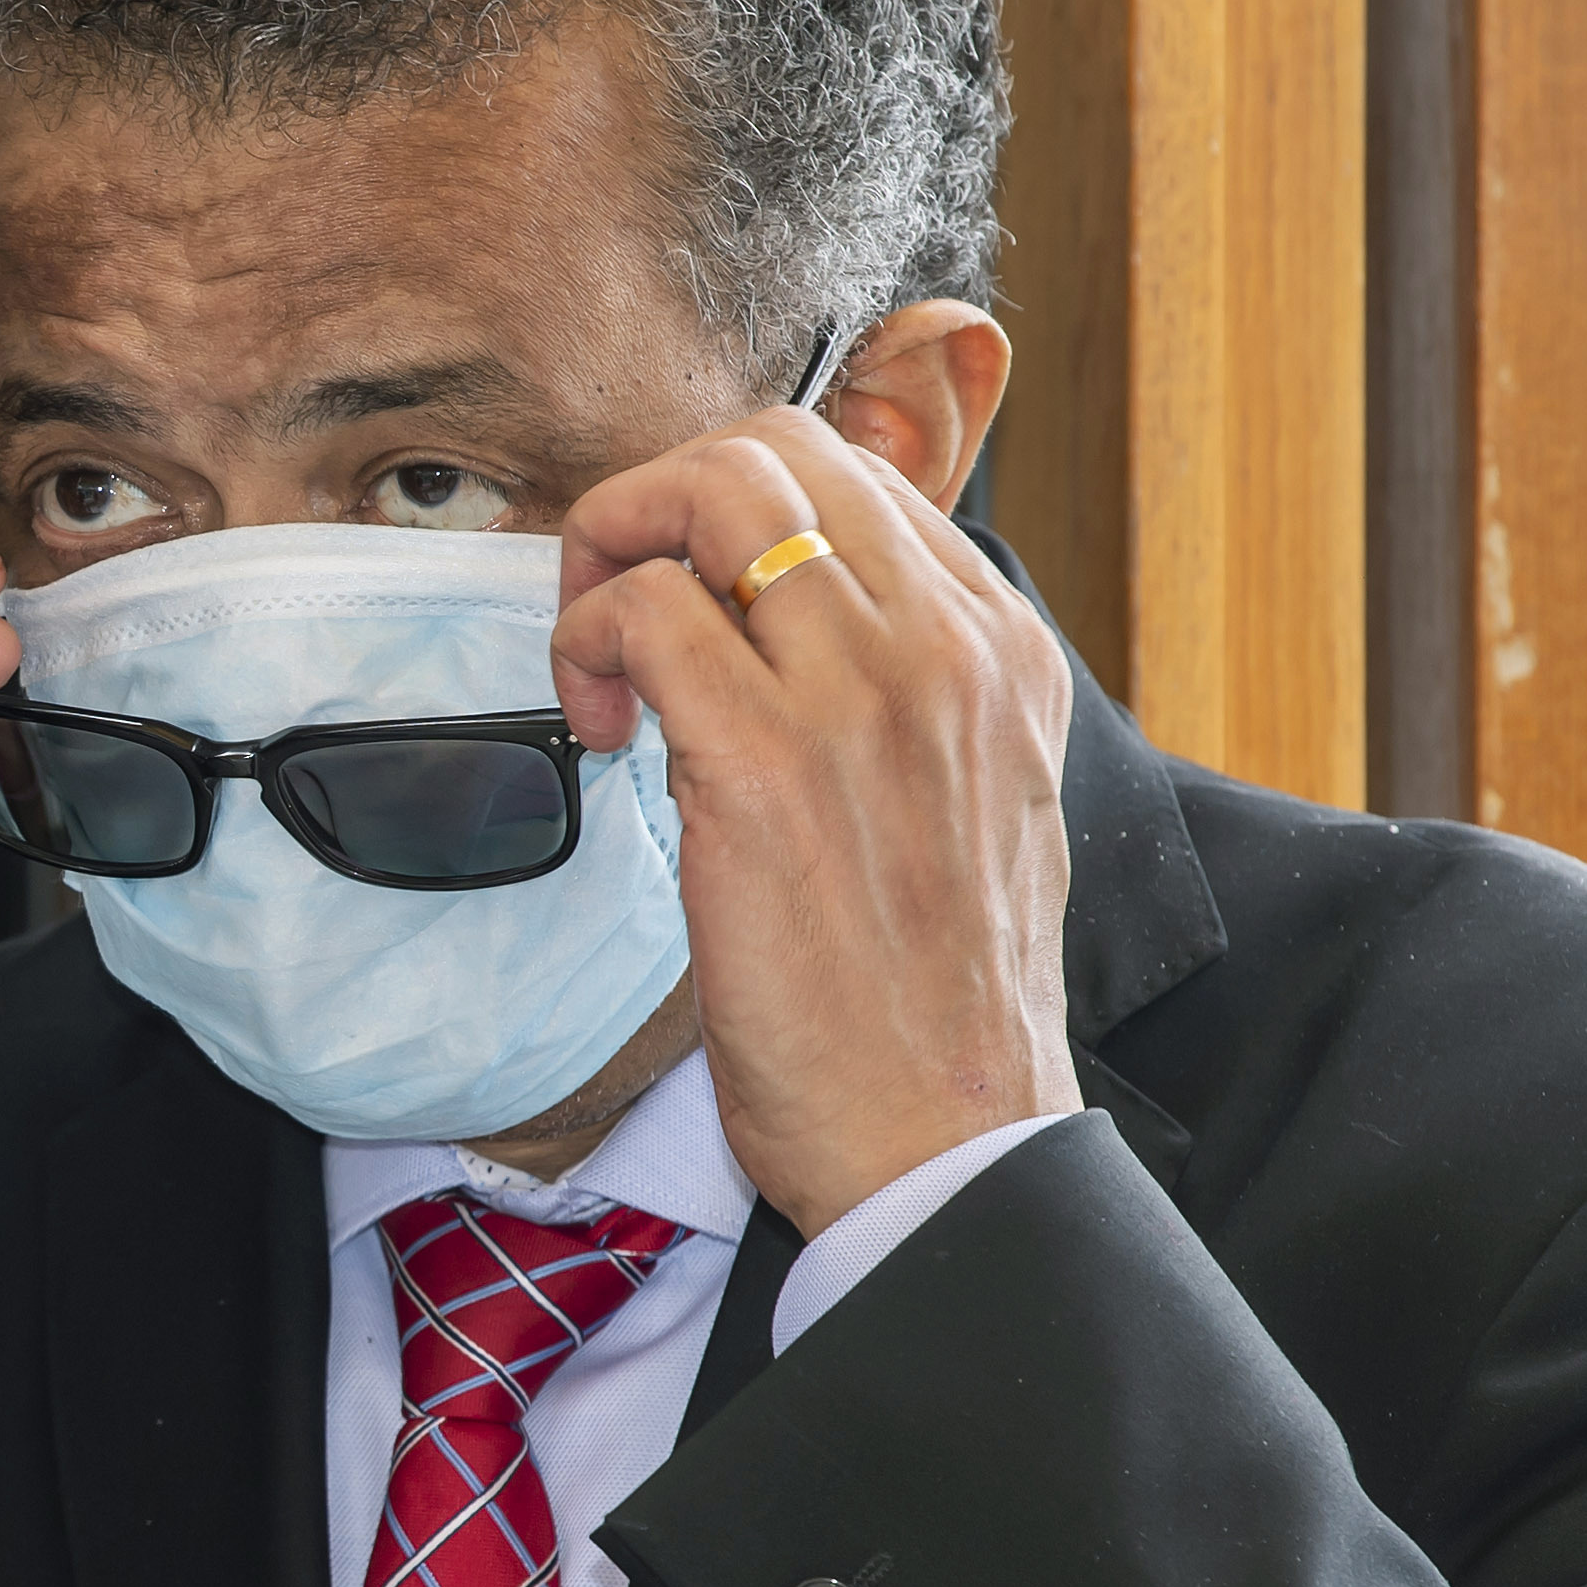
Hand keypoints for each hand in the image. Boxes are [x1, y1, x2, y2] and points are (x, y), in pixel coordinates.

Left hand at [549, 411, 1076, 1236]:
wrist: (946, 1138)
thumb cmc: (931, 1007)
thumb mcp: (972, 809)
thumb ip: (908, 704)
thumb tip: (791, 635)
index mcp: (999, 652)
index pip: (852, 475)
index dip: (732, 512)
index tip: (688, 597)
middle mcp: (946, 648)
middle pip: (777, 448)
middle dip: (661, 496)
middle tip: (618, 601)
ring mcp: (861, 696)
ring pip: (711, 490)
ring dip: (612, 548)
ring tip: (600, 660)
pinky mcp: (764, 764)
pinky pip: (647, 612)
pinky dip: (587, 642)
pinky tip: (597, 729)